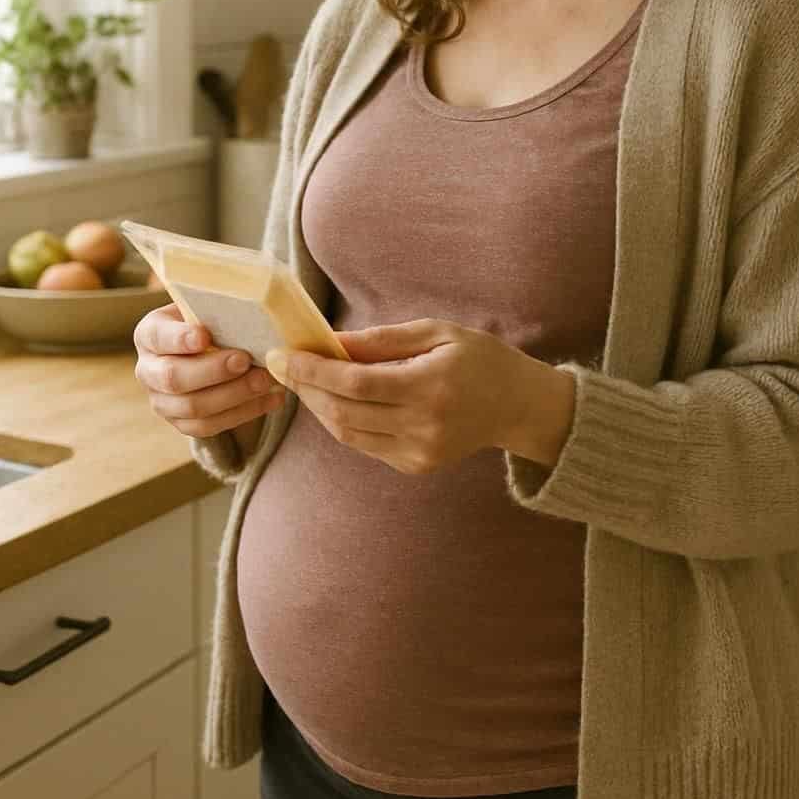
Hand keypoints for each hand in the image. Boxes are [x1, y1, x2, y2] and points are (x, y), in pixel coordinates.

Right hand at [133, 303, 286, 437]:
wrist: (208, 350)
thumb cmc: (211, 321)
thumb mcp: (206, 307)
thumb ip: (217, 307)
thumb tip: (251, 302)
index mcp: (149, 335)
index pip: (158, 337)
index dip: (180, 339)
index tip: (205, 336)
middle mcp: (148, 371)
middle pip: (173, 378)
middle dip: (212, 371)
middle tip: (245, 360)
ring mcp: (162, 402)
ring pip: (193, 408)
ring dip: (234, 395)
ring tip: (266, 380)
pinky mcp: (181, 424)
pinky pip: (210, 426)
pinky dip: (245, 413)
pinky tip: (272, 398)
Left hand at [268, 319, 525, 477]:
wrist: (518, 406)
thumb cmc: (479, 359)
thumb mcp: (436, 332)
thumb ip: (383, 339)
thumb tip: (332, 341)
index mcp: (431, 387)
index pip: (355, 383)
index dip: (313, 371)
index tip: (283, 354)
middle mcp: (424, 426)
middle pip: (344, 412)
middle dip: (306, 388)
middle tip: (281, 366)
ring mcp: (420, 452)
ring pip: (348, 433)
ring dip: (318, 407)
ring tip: (303, 380)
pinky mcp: (416, 466)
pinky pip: (365, 444)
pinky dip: (342, 421)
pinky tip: (334, 400)